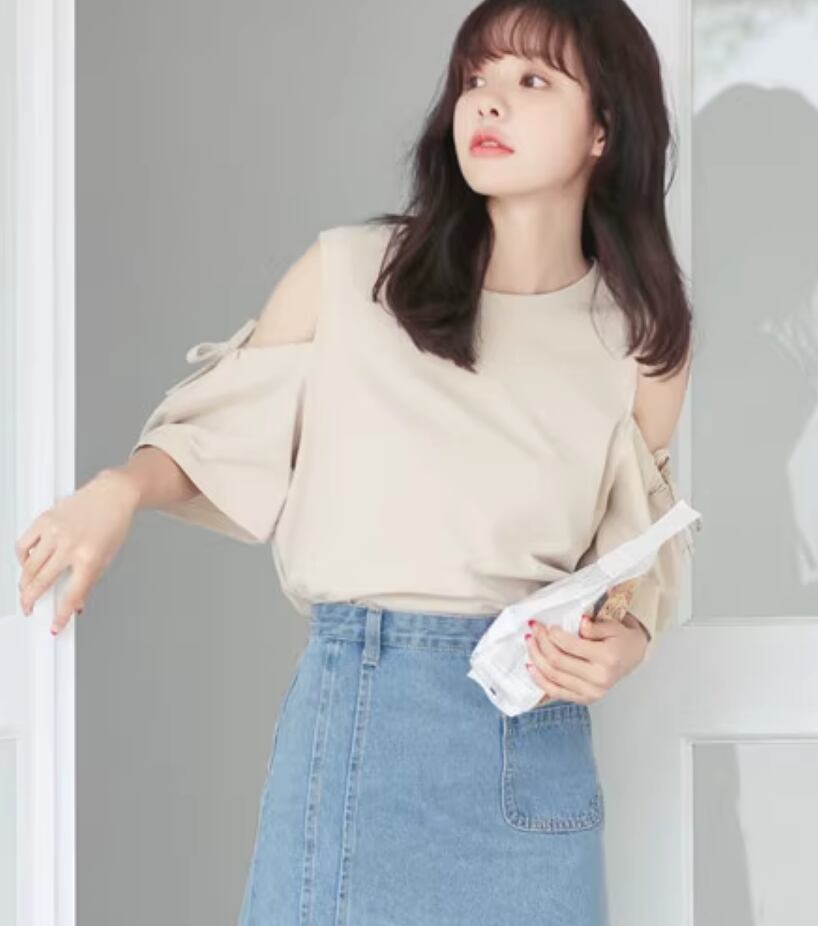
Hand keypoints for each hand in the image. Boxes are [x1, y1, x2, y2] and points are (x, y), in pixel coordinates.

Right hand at [14, 468, 139, 634]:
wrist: (114, 494)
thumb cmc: (114, 524)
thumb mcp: (107, 558)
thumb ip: (88, 583)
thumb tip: (75, 605)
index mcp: (90, 558)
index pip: (71, 596)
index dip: (60, 616)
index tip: (55, 625)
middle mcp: (70, 545)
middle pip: (41, 583)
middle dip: (31, 601)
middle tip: (30, 608)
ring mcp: (55, 532)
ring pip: (28, 566)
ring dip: (25, 583)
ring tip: (28, 589)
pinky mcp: (45, 519)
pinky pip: (23, 544)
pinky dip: (22, 557)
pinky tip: (28, 563)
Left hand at [524, 599, 648, 706]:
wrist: (632, 656)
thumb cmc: (621, 639)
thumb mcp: (612, 626)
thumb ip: (594, 626)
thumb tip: (580, 623)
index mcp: (607, 658)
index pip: (569, 646)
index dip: (552, 635)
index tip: (544, 625)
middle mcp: (599, 679)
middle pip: (558, 662)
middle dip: (541, 644)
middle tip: (533, 630)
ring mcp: (591, 692)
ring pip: (553, 677)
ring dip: (536, 659)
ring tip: (530, 644)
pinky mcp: (585, 699)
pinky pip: (556, 692)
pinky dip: (540, 680)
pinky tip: (531, 667)